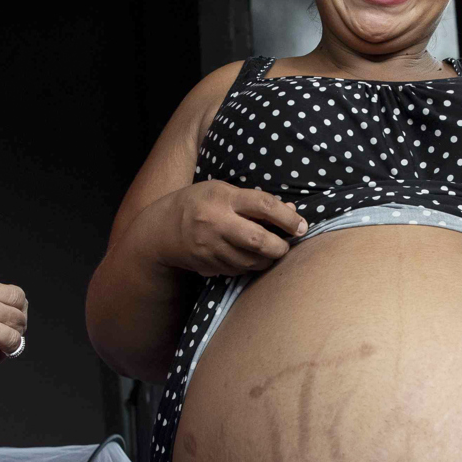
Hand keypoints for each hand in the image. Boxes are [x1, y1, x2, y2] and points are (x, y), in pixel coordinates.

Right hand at [148, 180, 306, 277]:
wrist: (161, 230)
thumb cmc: (199, 203)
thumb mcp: (224, 191)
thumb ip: (255, 201)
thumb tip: (290, 210)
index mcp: (222, 198)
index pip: (263, 205)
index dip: (287, 217)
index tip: (300, 225)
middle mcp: (216, 223)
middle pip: (258, 240)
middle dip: (279, 247)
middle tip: (286, 245)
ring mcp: (210, 247)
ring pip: (250, 261)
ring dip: (267, 260)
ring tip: (271, 252)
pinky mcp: (207, 265)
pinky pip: (238, 270)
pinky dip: (249, 266)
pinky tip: (250, 258)